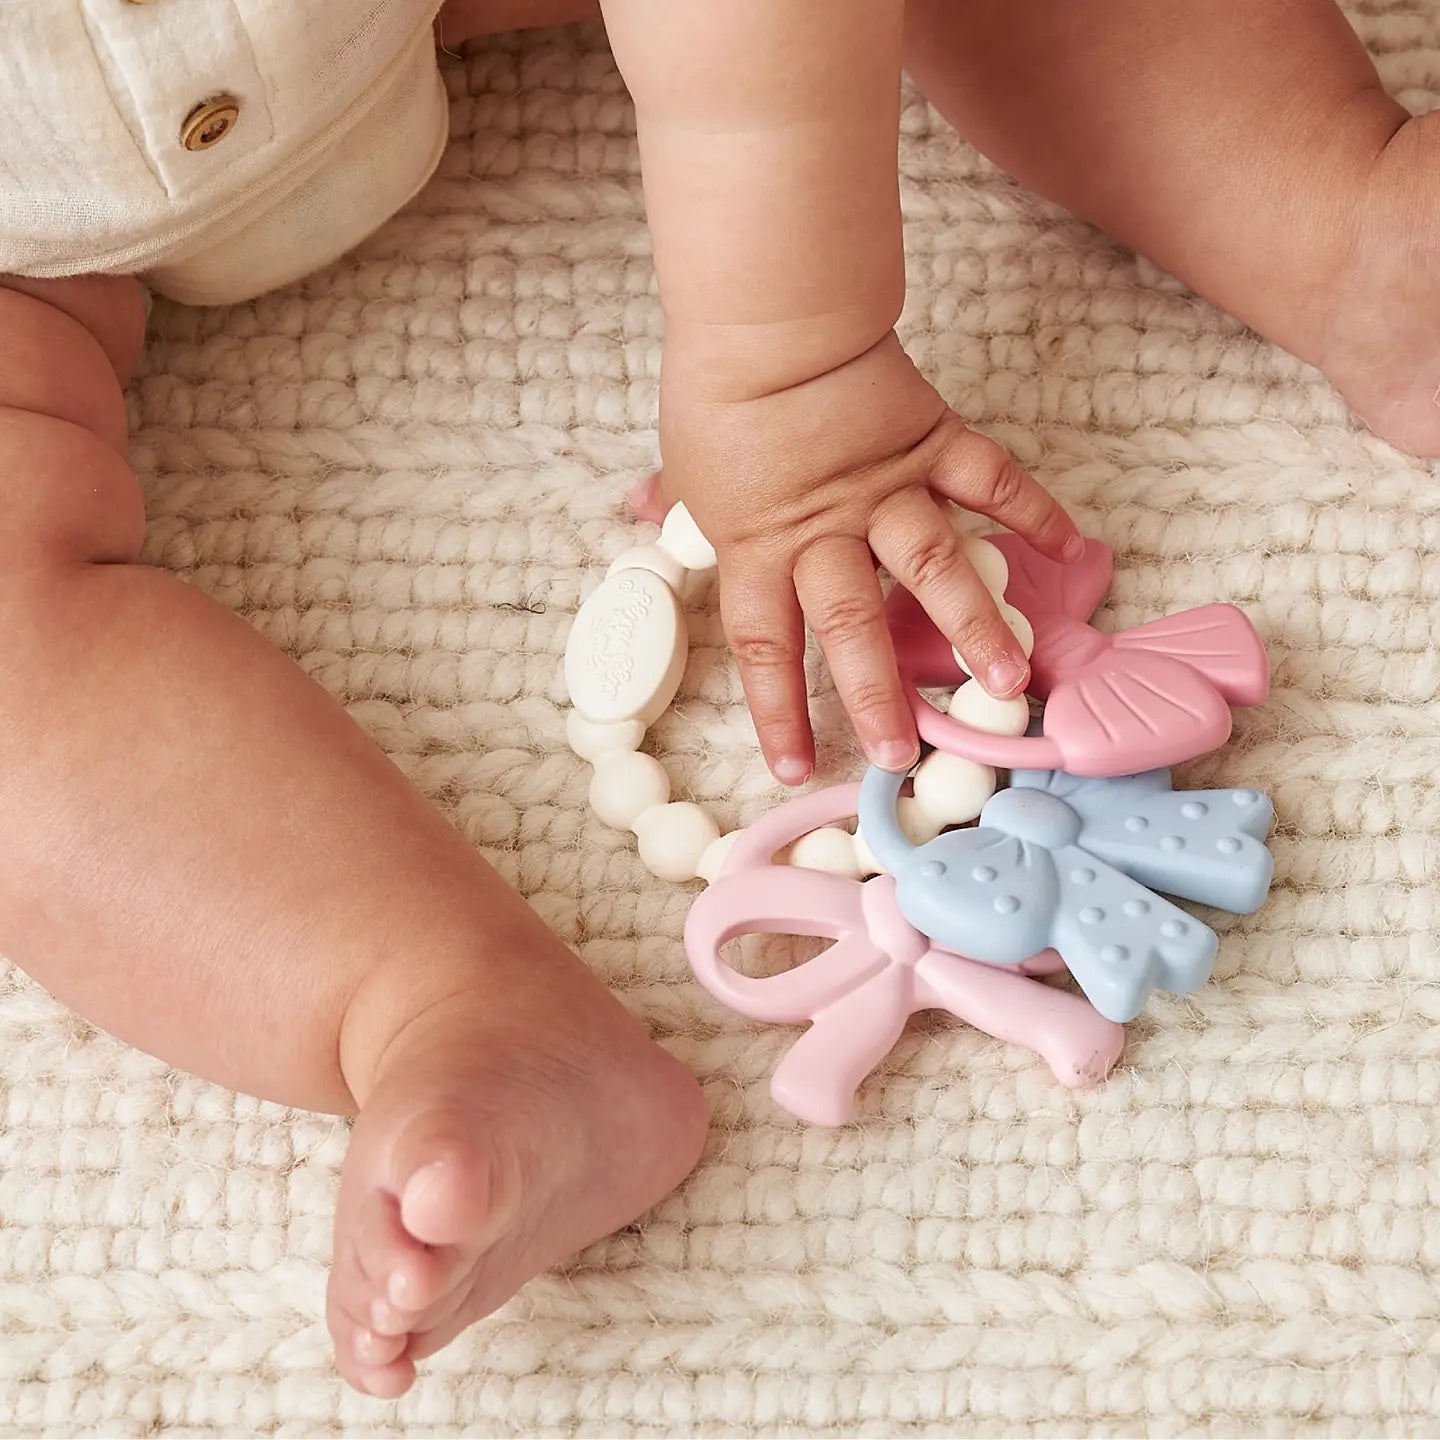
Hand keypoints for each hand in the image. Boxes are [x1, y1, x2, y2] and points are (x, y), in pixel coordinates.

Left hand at [658, 331, 1083, 783]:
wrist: (770, 319)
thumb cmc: (718, 389)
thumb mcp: (684, 460)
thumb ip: (673, 499)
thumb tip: (638, 507)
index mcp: (761, 546)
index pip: (767, 647)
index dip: (778, 710)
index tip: (792, 765)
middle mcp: (827, 533)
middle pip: (852, 627)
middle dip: (877, 694)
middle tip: (902, 752)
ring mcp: (887, 490)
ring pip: (934, 569)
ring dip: (974, 627)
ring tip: (1008, 681)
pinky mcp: (932, 443)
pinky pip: (992, 482)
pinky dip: (1034, 512)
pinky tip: (1074, 550)